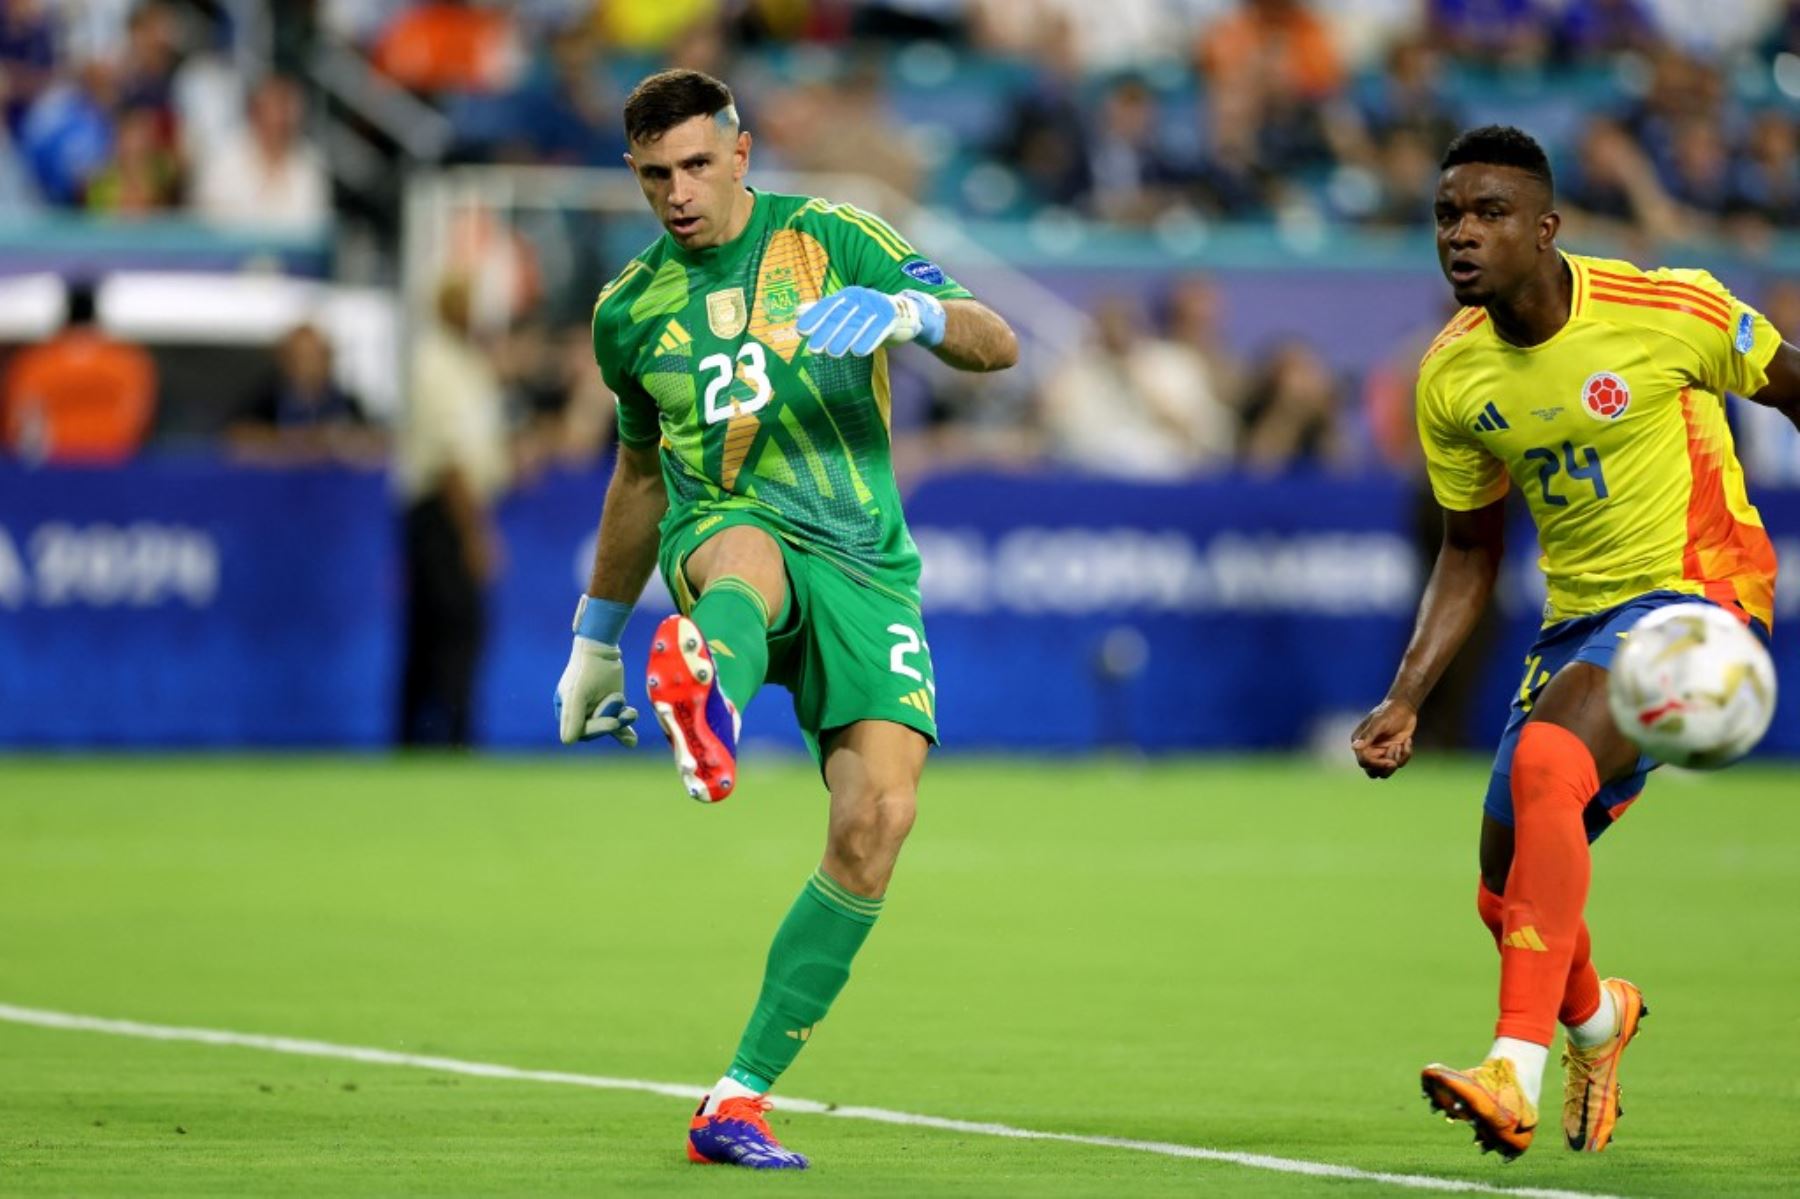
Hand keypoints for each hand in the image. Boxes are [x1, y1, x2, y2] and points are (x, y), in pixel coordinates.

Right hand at [554, 636, 638, 746]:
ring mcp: (596, 712)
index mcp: (565, 713)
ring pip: (610, 728)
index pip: (580, 732)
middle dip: (611, 719)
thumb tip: (567, 742)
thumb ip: (572, 716)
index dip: (597, 729)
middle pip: (597, 730)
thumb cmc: (585, 670)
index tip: (613, 722)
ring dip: (622, 722)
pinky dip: (625, 732)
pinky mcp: (611, 708)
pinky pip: (618, 725)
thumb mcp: (576, 693)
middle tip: (619, 699)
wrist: (601, 651)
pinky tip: (631, 741)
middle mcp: (579, 715)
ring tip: (631, 712)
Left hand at [795, 287, 944, 356]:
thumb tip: (797, 311)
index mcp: (848, 295)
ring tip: (834, 353)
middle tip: (814, 348)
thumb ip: (824, 312)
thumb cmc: (871, 316)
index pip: (828, 306)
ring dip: (845, 339)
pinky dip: (869, 340)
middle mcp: (861, 297)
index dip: (814, 317)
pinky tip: (859, 352)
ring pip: (858, 324)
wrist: (906, 314)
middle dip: (827, 332)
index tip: (801, 330)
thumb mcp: (847, 313)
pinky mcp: (892, 316)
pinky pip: (879, 329)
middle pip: (841, 316)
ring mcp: (877, 306)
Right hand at [1351, 698, 1417, 778]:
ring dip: (1396, 761)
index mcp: (1360, 743)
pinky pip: (1399, 763)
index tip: (1390, 762)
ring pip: (1385, 772)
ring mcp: (1381, 753)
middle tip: (1394, 761)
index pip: (1364, 762)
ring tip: (1400, 745)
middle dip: (1385, 768)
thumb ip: (1368, 735)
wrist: (1405, 708)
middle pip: (1372, 772)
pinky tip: (1408, 741)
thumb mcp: (1379, 722)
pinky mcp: (1394, 753)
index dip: (1376, 764)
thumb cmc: (1389, 712)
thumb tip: (1354, 747)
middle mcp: (1369, 750)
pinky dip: (1406, 754)